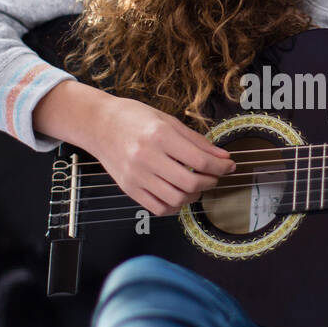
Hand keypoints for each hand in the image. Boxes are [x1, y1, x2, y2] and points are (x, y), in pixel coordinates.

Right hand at [86, 95, 235, 216]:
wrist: (99, 124)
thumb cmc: (133, 118)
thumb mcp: (168, 121)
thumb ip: (196, 141)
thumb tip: (223, 157)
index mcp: (159, 136)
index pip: (199, 159)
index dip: (220, 166)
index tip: (229, 166)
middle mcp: (147, 157)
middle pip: (190, 182)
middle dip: (210, 182)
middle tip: (214, 177)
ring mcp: (136, 175)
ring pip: (176, 198)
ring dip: (194, 195)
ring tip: (196, 185)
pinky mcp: (129, 188)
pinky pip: (158, 208)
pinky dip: (174, 205)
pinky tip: (178, 194)